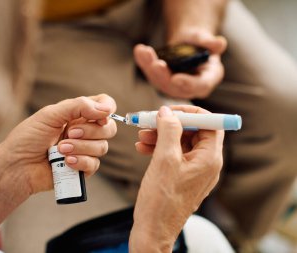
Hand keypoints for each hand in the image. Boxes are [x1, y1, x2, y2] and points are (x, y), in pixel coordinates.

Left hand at [0, 94, 116, 193]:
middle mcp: (83, 131)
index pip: (104, 105)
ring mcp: (83, 150)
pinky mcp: (82, 169)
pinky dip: (81, 162)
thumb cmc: (27, 138)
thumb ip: (79, 106)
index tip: (101, 116)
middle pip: (108, 128)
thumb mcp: (50, 115)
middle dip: (91, 131)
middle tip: (69, 133)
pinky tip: (65, 162)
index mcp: (76, 114)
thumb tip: (106, 109)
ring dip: (81, 147)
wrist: (16, 167)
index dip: (107, 109)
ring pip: (102, 147)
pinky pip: (94, 164)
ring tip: (60, 150)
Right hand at [129, 105, 223, 251]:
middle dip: (170, 124)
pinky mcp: (182, 177)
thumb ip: (168, 131)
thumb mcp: (164, 160)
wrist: (153, 230)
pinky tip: (142, 148)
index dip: (190, 113)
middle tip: (149, 122)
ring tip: (141, 136)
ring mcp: (194, 171)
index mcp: (209, 159)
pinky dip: (159, 148)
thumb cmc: (161, 201)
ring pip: (180, 142)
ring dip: (161, 135)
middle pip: (193, 131)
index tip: (169, 110)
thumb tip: (167, 111)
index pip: (210, 123)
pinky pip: (174, 155)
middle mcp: (206, 164)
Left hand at [134, 29, 226, 98]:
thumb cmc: (200, 43)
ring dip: (150, 67)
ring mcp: (173, 86)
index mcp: (206, 81)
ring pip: (159, 81)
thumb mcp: (207, 41)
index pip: (199, 86)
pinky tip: (139, 50)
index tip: (176, 79)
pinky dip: (143, 61)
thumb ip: (211, 43)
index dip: (187, 84)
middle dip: (163, 75)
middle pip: (174, 87)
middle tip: (156, 64)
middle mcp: (189, 87)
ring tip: (145, 51)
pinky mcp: (160, 81)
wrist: (189, 43)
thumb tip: (219, 44)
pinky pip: (151, 73)